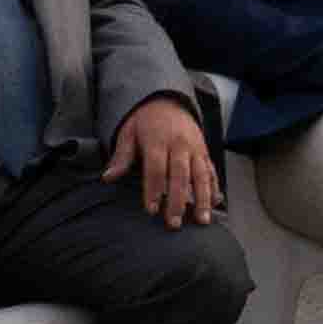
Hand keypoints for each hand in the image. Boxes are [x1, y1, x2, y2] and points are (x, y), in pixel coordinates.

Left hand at [108, 92, 220, 225]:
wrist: (168, 99)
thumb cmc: (145, 121)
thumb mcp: (128, 132)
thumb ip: (121, 157)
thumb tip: (107, 178)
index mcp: (158, 139)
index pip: (156, 168)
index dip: (154, 190)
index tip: (151, 210)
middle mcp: (179, 144)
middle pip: (179, 175)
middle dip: (178, 201)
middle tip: (174, 223)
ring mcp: (195, 148)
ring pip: (201, 175)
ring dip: (202, 199)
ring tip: (202, 221)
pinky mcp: (204, 151)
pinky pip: (211, 171)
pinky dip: (214, 188)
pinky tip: (215, 205)